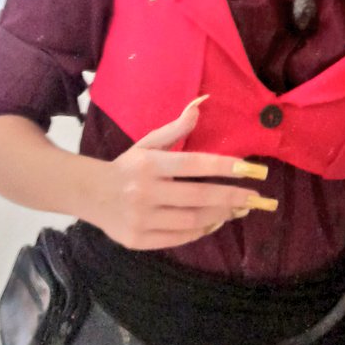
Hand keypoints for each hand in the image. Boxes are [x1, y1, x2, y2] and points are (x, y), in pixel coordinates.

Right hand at [86, 102, 273, 249]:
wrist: (89, 194)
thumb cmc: (127, 167)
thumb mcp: (148, 144)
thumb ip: (175, 129)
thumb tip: (200, 105)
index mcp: (149, 164)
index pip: (194, 164)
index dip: (225, 166)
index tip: (252, 169)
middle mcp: (144, 192)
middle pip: (198, 196)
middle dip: (231, 196)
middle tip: (255, 196)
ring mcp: (140, 218)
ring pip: (191, 221)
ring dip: (220, 215)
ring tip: (238, 209)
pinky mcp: (137, 240)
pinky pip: (178, 238)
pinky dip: (200, 231)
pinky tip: (215, 222)